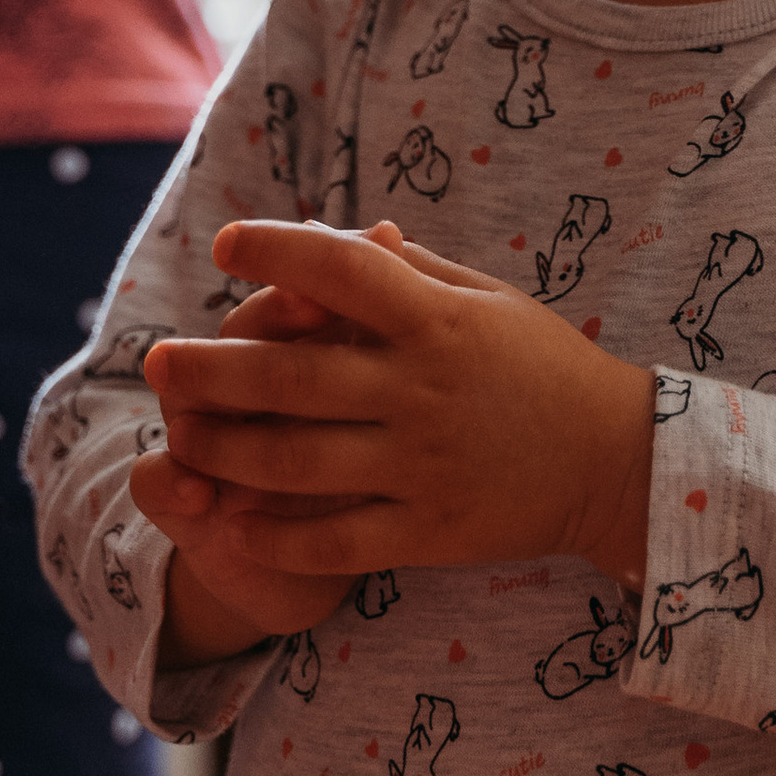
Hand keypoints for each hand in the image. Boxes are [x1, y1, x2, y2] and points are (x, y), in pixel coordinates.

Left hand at [143, 217, 656, 594]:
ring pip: (294, 460)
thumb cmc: (543, 365)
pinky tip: (235, 521)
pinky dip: (278, 532)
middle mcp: (420, 390)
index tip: (226, 246)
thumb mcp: (488, 298)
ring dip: (223, 450)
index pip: (341, 271)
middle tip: (157, 362)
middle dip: (210, 368)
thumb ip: (408, 271)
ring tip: (180, 438)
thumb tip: (332, 237)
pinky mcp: (429, 529)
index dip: (276, 251)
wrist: (618, 462)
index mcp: (436, 321)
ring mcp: (421, 464)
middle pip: (291, 374)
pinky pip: (336, 538)